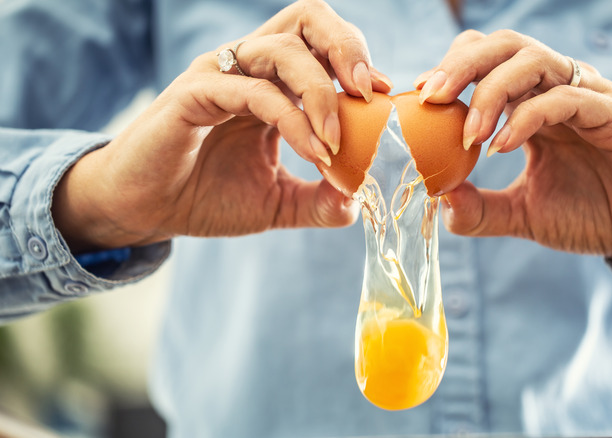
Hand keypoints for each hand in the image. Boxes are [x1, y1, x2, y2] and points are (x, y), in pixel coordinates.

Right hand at [52, 0, 391, 252]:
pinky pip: (253, 91)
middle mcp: (249, 68)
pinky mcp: (193, 94)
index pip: (322, 44)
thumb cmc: (206, 197)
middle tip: (370, 92)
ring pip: (282, 48)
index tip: (385, 99)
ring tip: (336, 143)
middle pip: (307, 18)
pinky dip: (292, 120)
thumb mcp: (277, 202)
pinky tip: (314, 153)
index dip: (358, 61)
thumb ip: (318, 200)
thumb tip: (360, 202)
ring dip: (321, 92)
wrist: (146, 212)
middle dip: (347, 46)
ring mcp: (220, 75)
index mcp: (272, 82)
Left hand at [415, 30, 611, 273]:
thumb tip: (438, 201)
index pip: (488, 60)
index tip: (421, 99)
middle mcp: (559, 90)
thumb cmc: (593, 214)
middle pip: (506, 46)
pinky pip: (569, 98)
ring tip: (470, 133)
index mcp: (535, 103)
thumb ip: (481, 209)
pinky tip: (503, 146)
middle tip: (431, 96)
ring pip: (535, 60)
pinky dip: (530, 116)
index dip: (452, 70)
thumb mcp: (524, 214)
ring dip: (492, 90)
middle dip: (463, 65)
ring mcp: (590, 97)